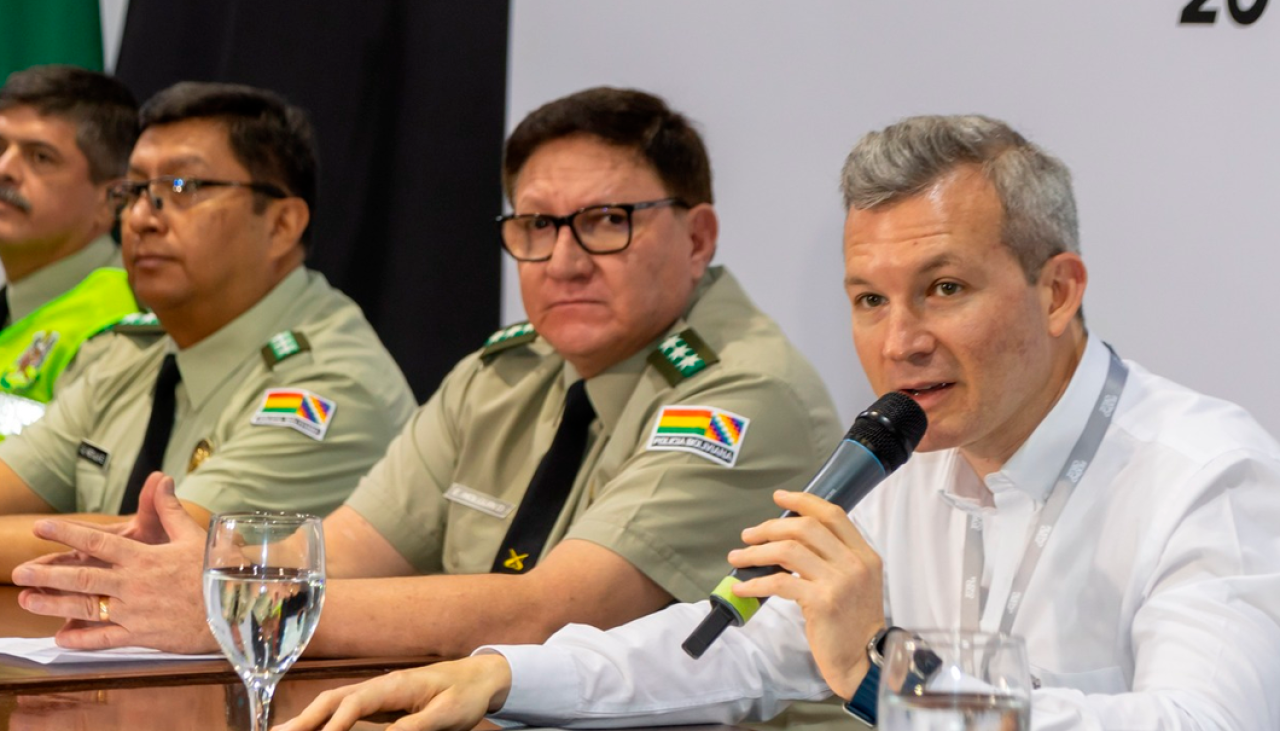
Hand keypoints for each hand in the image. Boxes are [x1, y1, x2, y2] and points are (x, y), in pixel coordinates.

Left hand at [10, 473, 216, 652]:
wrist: (235, 608)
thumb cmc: (216, 570)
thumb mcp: (193, 535)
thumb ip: (170, 509)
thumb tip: (163, 479)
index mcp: (144, 557)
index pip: (98, 542)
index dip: (67, 533)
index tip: (41, 527)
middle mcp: (133, 584)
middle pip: (82, 577)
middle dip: (48, 573)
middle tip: (19, 571)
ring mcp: (134, 611)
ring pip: (86, 607)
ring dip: (54, 604)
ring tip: (28, 599)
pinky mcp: (142, 635)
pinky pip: (105, 639)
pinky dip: (82, 639)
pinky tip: (62, 638)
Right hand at [274, 654, 512, 730]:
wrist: (480, 678)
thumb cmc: (465, 694)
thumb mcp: (447, 714)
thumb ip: (416, 726)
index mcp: (395, 685)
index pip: (356, 701)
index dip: (335, 721)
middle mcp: (379, 686)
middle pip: (333, 699)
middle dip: (305, 718)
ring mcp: (377, 694)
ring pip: (333, 704)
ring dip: (307, 719)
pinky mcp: (379, 705)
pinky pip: (343, 712)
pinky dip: (322, 721)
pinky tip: (308, 730)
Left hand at [727, 489, 884, 699]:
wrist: (863, 658)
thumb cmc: (852, 621)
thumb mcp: (855, 581)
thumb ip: (834, 557)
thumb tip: (790, 537)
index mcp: (864, 554)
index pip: (833, 515)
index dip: (804, 501)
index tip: (779, 497)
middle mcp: (855, 564)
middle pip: (806, 528)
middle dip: (770, 527)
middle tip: (748, 535)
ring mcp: (839, 582)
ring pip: (788, 551)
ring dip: (756, 552)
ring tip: (738, 557)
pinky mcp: (822, 602)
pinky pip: (780, 582)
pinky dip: (755, 582)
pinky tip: (742, 587)